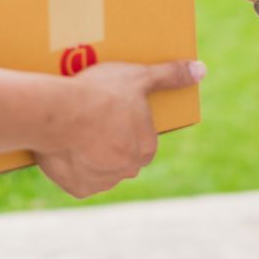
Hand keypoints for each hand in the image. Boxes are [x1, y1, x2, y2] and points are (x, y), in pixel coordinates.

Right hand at [35, 59, 205, 198]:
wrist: (58, 114)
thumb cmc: (101, 92)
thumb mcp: (139, 77)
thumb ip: (170, 76)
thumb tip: (200, 69)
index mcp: (146, 147)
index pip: (143, 140)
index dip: (126, 126)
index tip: (111, 112)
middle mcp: (128, 169)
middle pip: (122, 157)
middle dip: (109, 144)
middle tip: (90, 120)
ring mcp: (103, 181)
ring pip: (99, 170)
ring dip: (90, 157)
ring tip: (72, 132)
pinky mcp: (79, 189)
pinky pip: (77, 180)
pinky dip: (71, 168)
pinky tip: (64, 149)